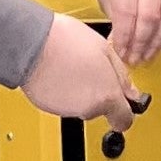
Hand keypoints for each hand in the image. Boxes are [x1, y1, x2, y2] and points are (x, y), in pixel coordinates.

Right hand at [21, 15, 137, 132]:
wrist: (31, 41)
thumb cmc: (65, 41)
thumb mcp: (106, 50)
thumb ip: (122, 76)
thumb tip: (130, 91)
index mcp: (107, 96)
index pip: (124, 120)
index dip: (125, 110)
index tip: (124, 102)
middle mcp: (88, 109)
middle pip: (101, 110)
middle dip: (100, 94)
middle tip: (94, 71)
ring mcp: (67, 110)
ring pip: (82, 106)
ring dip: (81, 92)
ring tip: (74, 67)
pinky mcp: (48, 107)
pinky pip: (63, 104)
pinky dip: (63, 93)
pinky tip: (60, 73)